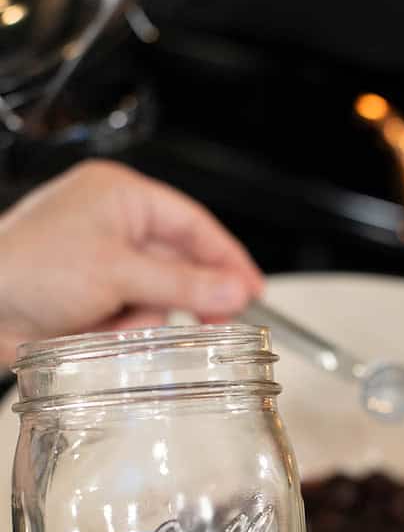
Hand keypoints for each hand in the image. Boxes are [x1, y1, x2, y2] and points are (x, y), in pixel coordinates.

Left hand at [0, 161, 262, 363]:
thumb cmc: (23, 268)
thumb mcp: (115, 271)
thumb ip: (182, 284)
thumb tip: (233, 290)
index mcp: (120, 196)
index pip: (193, 224)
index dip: (228, 258)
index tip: (252, 289)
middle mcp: (113, 226)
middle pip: (179, 265)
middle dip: (182, 298)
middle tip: (212, 323)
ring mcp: (102, 264)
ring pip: (158, 299)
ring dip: (144, 319)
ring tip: (118, 327)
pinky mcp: (93, 298)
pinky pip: (133, 318)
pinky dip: (124, 333)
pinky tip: (103, 335)